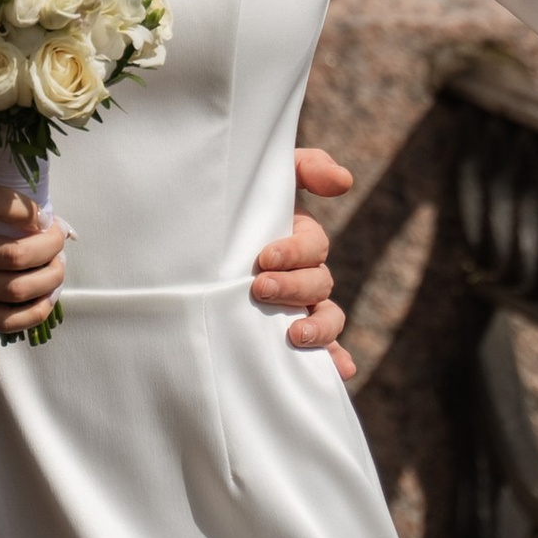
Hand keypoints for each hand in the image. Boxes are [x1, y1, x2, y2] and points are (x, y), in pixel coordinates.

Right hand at [0, 178, 68, 337]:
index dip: (25, 208)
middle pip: (13, 255)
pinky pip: (5, 320)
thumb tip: (42, 211)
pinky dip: (35, 312)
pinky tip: (47, 295)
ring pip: (15, 289)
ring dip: (49, 278)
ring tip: (56, 264)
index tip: (41, 213)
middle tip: (57, 236)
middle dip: (50, 245)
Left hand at [254, 145, 355, 373]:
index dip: (295, 252)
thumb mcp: (267, 177)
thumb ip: (306, 167)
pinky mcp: (290, 336)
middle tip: (260, 288)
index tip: (263, 258)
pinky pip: (324, 350)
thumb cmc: (233, 205)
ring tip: (295, 336)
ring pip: (327, 318)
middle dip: (293, 287)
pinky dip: (336, 359)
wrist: (192, 237)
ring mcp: (300, 308)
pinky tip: (340, 370)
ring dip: (319, 327)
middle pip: (319, 284)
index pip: (314, 247)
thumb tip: (344, 181)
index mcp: (300, 240)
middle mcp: (305, 275)